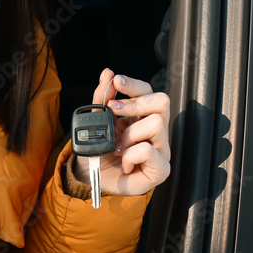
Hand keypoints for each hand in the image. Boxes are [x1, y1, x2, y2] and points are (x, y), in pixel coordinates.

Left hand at [73, 68, 170, 196]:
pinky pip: (148, 151)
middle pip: (161, 101)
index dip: (134, 85)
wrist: (90, 178)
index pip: (149, 91)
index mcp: (142, 117)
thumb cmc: (97, 151)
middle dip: (135, 104)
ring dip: (129, 134)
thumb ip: (102, 99)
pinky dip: (129, 156)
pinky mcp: (161, 169)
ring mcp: (161, 149)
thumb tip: (108, 74)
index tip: (117, 82)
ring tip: (118, 147)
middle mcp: (156, 131)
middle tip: (115, 112)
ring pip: (156, 124)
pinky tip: (124, 163)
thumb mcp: (95, 122)